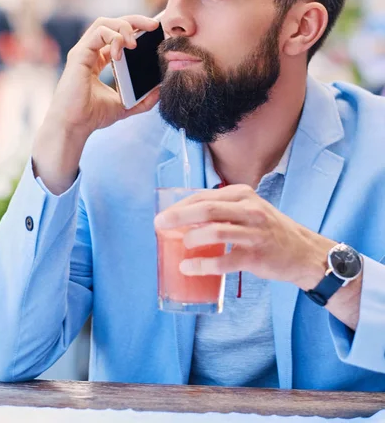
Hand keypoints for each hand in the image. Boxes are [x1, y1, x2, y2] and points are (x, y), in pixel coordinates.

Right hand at [48, 15, 160, 135]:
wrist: (75, 126)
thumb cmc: (93, 116)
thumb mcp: (125, 106)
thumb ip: (143, 100)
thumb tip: (160, 91)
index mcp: (98, 60)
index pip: (117, 35)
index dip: (135, 30)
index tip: (154, 33)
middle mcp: (90, 52)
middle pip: (112, 23)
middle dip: (135, 20)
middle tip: (154, 25)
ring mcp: (83, 51)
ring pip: (104, 22)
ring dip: (124, 26)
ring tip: (135, 42)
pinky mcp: (79, 54)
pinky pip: (99, 32)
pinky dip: (114, 37)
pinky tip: (122, 52)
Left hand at [154, 184, 334, 289]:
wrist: (303, 252)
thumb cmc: (269, 230)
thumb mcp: (249, 209)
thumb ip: (222, 210)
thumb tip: (185, 219)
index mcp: (243, 194)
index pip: (204, 196)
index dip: (180, 205)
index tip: (164, 215)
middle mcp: (249, 209)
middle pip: (206, 209)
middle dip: (178, 217)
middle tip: (160, 224)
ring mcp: (254, 232)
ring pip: (215, 232)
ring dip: (192, 239)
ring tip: (182, 245)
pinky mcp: (256, 256)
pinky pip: (224, 261)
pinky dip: (202, 265)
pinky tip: (189, 267)